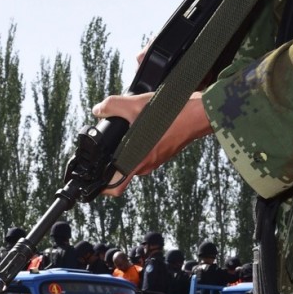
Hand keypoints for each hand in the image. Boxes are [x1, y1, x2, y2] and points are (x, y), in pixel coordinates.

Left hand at [91, 92, 211, 195]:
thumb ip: (113, 106)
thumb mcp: (135, 105)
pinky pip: (145, 152)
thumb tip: (98, 109)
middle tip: (107, 143)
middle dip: (112, 158)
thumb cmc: (172, 112)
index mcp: (138, 160)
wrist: (200, 112)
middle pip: (122, 170)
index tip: (92, 182)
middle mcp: (146, 165)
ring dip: (127, 148)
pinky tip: (140, 127)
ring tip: (125, 130)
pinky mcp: (163, 153)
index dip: (101, 188)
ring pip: (133, 159)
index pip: (116, 187)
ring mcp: (156, 160)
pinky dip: (139, 143)